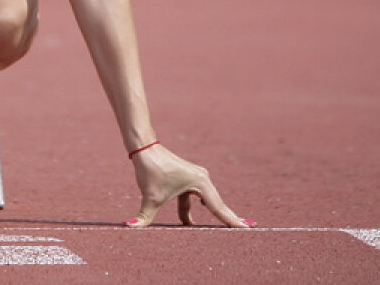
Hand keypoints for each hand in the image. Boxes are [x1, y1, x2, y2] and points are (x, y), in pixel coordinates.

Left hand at [125, 143, 253, 228]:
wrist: (144, 148)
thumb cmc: (150, 170)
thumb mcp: (149, 197)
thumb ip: (144, 217)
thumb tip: (130, 229)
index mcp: (200, 183)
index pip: (218, 208)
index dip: (232, 221)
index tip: (248, 228)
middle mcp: (202, 179)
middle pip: (217, 205)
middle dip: (228, 219)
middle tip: (247, 231)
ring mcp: (196, 178)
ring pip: (206, 202)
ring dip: (212, 215)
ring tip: (225, 230)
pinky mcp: (188, 178)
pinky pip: (195, 198)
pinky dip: (193, 209)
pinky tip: (191, 222)